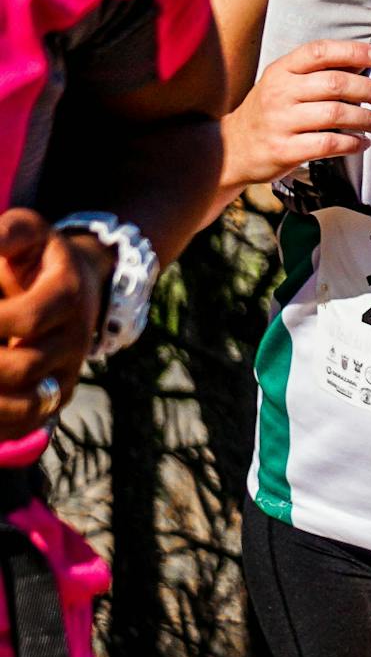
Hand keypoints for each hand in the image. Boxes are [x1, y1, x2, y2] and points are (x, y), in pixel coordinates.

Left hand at [0, 211, 101, 435]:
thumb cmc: (36, 256)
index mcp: (68, 294)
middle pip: (22, 367)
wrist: (78, 283)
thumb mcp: (26, 232)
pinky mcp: (56, 395)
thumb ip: (5, 234)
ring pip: (26, 407)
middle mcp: (75, 338)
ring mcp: (67, 371)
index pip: (26, 319)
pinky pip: (28, 425)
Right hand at [227, 40, 370, 184]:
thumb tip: (364, 59)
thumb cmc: (270, 112)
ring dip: (368, 119)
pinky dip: (352, 143)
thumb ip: (320, 72)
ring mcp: (281, 121)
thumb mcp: (286, 83)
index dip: (353, 50)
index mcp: (281, 70)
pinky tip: (362, 142)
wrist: (232, 148)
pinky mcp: (284, 149)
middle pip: (336, 84)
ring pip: (336, 114)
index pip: (319, 51)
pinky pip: (328, 144)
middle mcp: (280, 92)